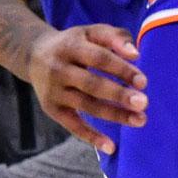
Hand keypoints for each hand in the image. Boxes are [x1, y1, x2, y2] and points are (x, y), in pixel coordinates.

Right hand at [25, 24, 147, 154]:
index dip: (121, 69)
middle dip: (119, 94)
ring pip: (86, 106)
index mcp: (71, 45)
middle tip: (144, 103)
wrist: (34, 55)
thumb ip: (115, 37)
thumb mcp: (91, 32)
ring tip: (139, 120)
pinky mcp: (51, 109)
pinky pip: (72, 126)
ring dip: (114, 115)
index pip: (99, 58)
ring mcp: (54, 91)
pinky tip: (110, 146)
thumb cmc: (73, 43)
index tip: (143, 82)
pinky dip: (91, 137)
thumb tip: (135, 54)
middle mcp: (59, 68)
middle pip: (92, 84)